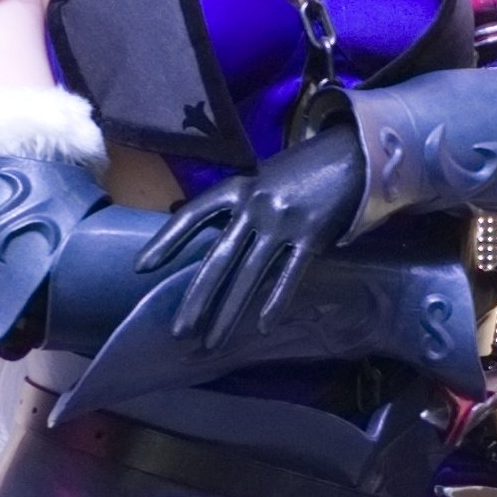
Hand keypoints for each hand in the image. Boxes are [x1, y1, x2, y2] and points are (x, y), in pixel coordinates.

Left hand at [133, 123, 365, 348]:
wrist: (354, 154)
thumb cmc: (301, 171)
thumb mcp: (260, 178)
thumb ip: (234, 205)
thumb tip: (196, 227)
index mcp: (236, 188)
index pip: (192, 215)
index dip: (166, 240)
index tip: (142, 267)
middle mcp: (255, 205)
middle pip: (218, 259)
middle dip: (197, 299)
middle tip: (178, 332)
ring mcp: (283, 221)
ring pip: (249, 275)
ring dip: (229, 313)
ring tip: (212, 342)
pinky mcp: (312, 236)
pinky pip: (290, 275)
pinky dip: (275, 302)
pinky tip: (262, 327)